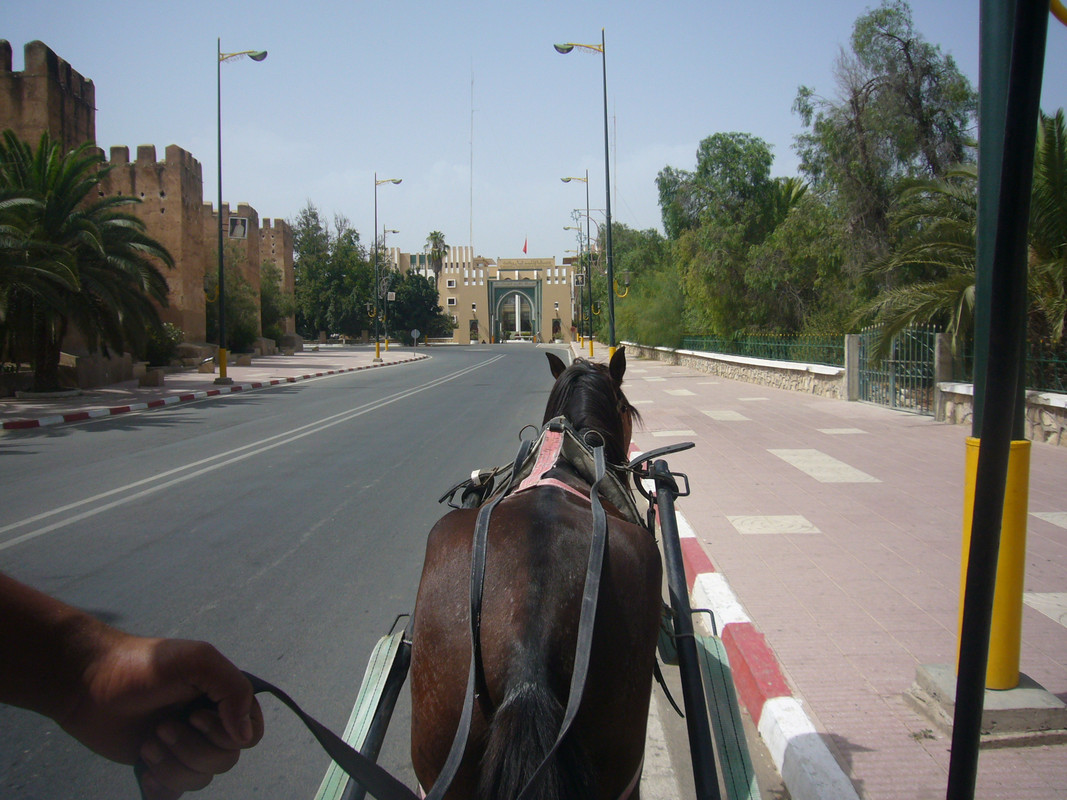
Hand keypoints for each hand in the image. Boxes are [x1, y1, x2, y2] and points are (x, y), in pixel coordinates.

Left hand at [60, 628, 263, 798]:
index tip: (195, 716)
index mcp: (222, 699)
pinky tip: (146, 771)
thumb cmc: (143, 665)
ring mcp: (183, 748)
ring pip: (200, 779)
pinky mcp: (158, 767)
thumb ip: (233, 689)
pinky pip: (176, 793)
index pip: (251, 733)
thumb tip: (244, 736)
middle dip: (190, 748)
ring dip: (171, 764)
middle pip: (225, 761)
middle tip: (161, 726)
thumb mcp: (197, 660)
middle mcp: (208, 725)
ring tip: (147, 742)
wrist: (88, 684)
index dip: (227, 733)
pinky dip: (163, 787)